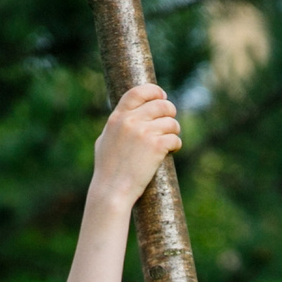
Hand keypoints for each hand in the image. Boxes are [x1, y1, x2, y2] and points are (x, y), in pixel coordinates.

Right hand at [91, 83, 180, 208]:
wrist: (112, 190)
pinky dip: (176, 144)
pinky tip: (172, 150)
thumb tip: (126, 116)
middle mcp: (131, 121)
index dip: (154, 91)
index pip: (138, 92)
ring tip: (171, 138)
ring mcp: (144, 133)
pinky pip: (175, 138)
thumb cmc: (106, 170)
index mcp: (117, 117)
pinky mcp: (156, 147)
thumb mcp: (105, 141)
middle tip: (170, 122)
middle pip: (161, 105)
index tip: (162, 96)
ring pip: (171, 122)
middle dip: (170, 112)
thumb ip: (116, 126)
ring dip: (174, 130)